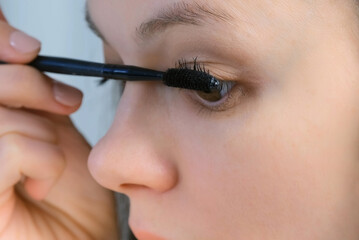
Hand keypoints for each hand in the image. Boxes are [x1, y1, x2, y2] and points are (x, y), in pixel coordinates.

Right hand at [0, 9, 117, 239]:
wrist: (86, 236)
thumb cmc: (72, 191)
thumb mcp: (53, 129)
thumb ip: (31, 96)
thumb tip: (21, 50)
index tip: (28, 49)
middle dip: (32, 85)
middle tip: (66, 104)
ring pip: (1, 117)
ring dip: (45, 136)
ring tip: (52, 163)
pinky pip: (9, 148)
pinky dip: (44, 161)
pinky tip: (42, 184)